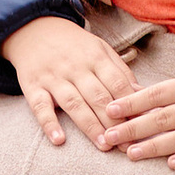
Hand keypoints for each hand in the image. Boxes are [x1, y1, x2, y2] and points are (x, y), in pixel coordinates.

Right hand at [1, 16, 136, 151]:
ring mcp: (53, 77)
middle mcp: (75, 67)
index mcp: (95, 57)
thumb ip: (120, 72)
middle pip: (99, 96)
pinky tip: (59, 140)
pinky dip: (49, 124)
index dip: (130, 105)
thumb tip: (142, 95)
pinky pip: (40, 107)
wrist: (33, 29)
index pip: (117, 83)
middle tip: (127, 144)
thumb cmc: (73, 46)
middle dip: (115, 122)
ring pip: (74, 104)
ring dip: (90, 126)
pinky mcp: (32, 86)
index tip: (142, 125)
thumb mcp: (100, 49)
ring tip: (104, 145)